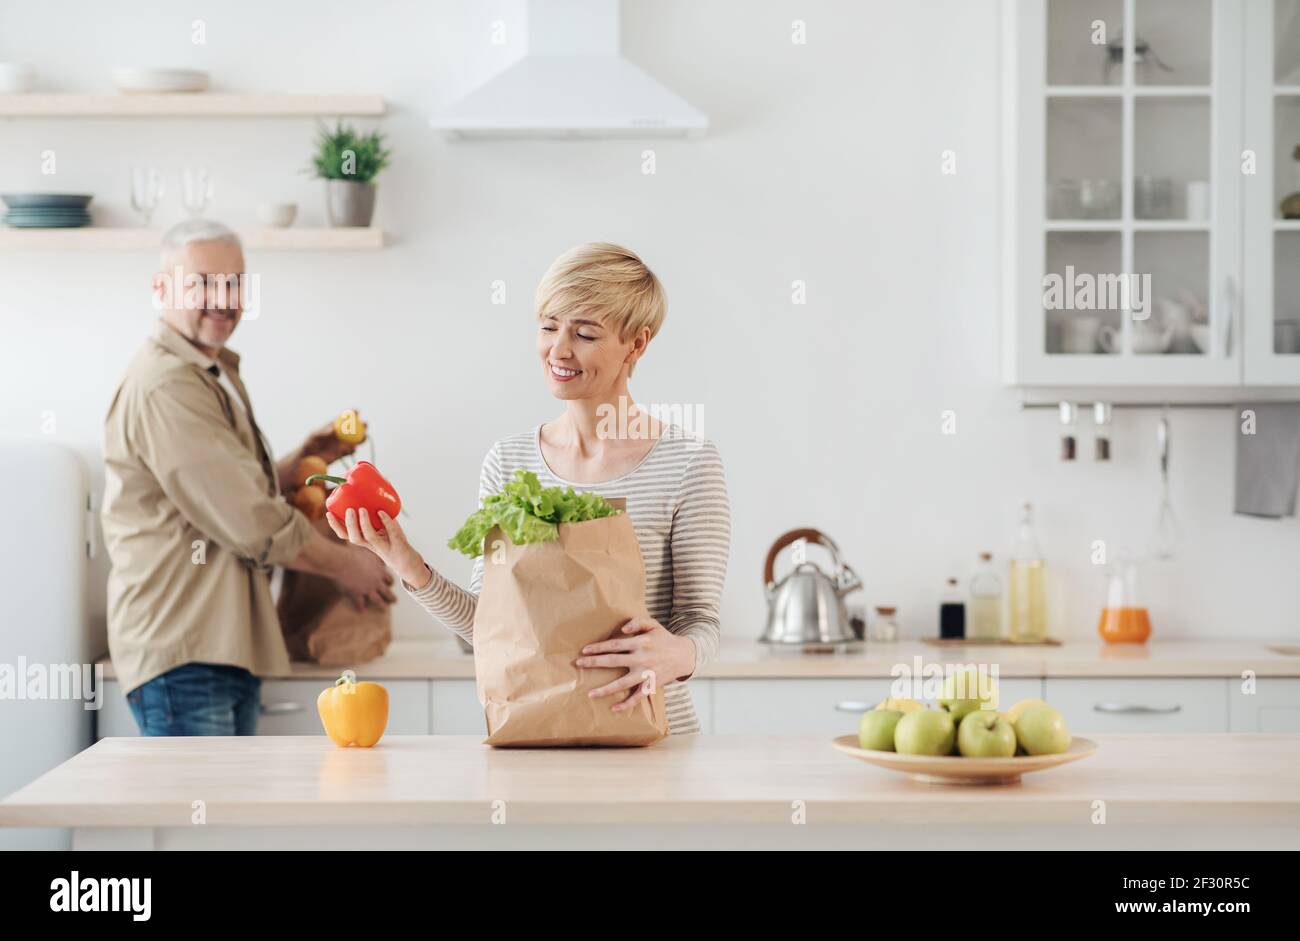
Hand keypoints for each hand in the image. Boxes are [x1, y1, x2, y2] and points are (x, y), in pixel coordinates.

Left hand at [300, 413, 359, 464]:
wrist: (308, 459)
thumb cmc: (309, 444)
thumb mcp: (314, 436)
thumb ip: (323, 433)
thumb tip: (333, 429)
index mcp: (335, 426)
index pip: (345, 417)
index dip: (352, 413)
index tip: (357, 411)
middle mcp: (341, 434)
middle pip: (356, 428)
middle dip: (363, 425)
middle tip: (365, 425)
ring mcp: (343, 444)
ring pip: (356, 440)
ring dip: (361, 439)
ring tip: (362, 439)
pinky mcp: (343, 453)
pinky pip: (351, 451)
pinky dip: (352, 450)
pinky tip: (350, 450)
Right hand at [328, 506, 429, 589]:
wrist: (408, 562)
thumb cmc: (392, 542)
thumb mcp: (381, 529)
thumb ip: (376, 514)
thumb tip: (374, 487)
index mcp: (364, 541)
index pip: (345, 535)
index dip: (335, 526)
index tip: (328, 513)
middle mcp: (371, 545)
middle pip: (355, 538)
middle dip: (349, 524)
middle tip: (349, 509)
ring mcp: (384, 546)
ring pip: (370, 538)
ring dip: (364, 524)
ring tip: (363, 510)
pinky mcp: (398, 545)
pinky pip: (392, 533)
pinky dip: (387, 522)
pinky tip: (383, 512)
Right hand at [331, 541, 395, 609]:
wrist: (342, 561)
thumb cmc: (352, 552)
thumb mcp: (364, 548)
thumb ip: (369, 548)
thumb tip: (371, 539)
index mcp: (379, 570)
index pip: (389, 578)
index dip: (390, 581)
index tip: (392, 583)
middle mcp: (376, 581)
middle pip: (386, 591)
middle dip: (391, 596)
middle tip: (395, 601)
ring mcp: (367, 589)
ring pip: (377, 600)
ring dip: (381, 605)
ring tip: (384, 608)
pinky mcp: (357, 594)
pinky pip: (360, 603)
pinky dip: (361, 607)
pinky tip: (362, 611)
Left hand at [576, 616, 696, 712]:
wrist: (684, 655)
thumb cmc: (664, 639)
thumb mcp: (653, 624)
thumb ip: (638, 622)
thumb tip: (622, 629)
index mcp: (641, 643)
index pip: (615, 644)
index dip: (599, 647)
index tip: (585, 650)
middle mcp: (642, 658)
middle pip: (613, 661)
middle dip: (594, 663)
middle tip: (579, 664)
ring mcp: (646, 674)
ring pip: (622, 683)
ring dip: (606, 689)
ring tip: (590, 694)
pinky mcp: (651, 685)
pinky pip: (637, 697)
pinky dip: (626, 704)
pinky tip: (613, 708)